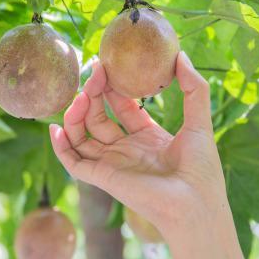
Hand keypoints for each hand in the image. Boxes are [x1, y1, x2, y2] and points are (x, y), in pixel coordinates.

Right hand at [49, 51, 228, 237]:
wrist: (195, 203)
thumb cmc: (201, 168)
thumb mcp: (199, 120)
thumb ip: (193, 88)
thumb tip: (181, 55)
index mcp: (148, 138)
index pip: (121, 106)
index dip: (111, 87)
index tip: (104, 65)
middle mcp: (127, 150)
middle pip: (98, 117)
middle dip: (92, 93)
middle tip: (93, 72)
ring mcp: (113, 164)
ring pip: (82, 136)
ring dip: (76, 114)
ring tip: (80, 94)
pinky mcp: (103, 177)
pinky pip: (73, 162)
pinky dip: (61, 147)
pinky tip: (56, 127)